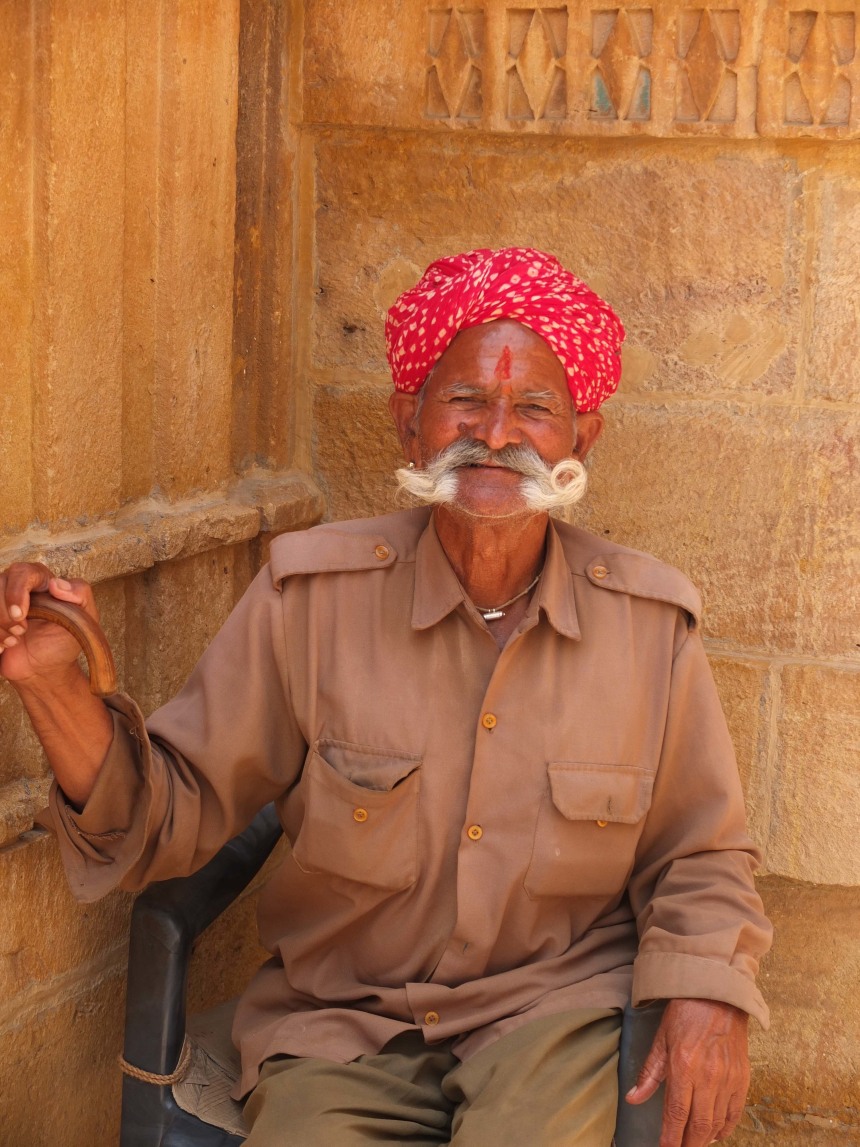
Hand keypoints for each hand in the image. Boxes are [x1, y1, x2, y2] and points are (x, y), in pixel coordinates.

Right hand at [0, 562, 97, 689]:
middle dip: (5, 613)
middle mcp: (18, 587)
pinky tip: (2, 647)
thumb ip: (81, 595)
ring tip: (14, 641)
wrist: (45, 669)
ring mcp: (2, 602)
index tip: (20, 615)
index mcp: (42, 582)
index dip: (16, 591)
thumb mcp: (84, 620)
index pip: (22, 572)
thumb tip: (56, 584)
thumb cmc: (64, 642)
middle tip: (21, 631)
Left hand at [625, 998, 749, 1145]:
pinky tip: (716, 1133)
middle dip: (687, 1143)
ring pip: (716, 1123)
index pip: (676, 1114)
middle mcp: (707, 1076)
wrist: (718, 995)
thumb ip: (649, 1073)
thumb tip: (634, 1099)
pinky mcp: (743, 1078)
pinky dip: (725, 1128)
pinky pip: (735, 1113)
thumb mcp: (661, 1039)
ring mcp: (728, 1079)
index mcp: (683, 1066)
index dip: (670, 1138)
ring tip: (694, 1142)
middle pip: (698, 1125)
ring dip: (704, 1138)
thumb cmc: (685, 1014)